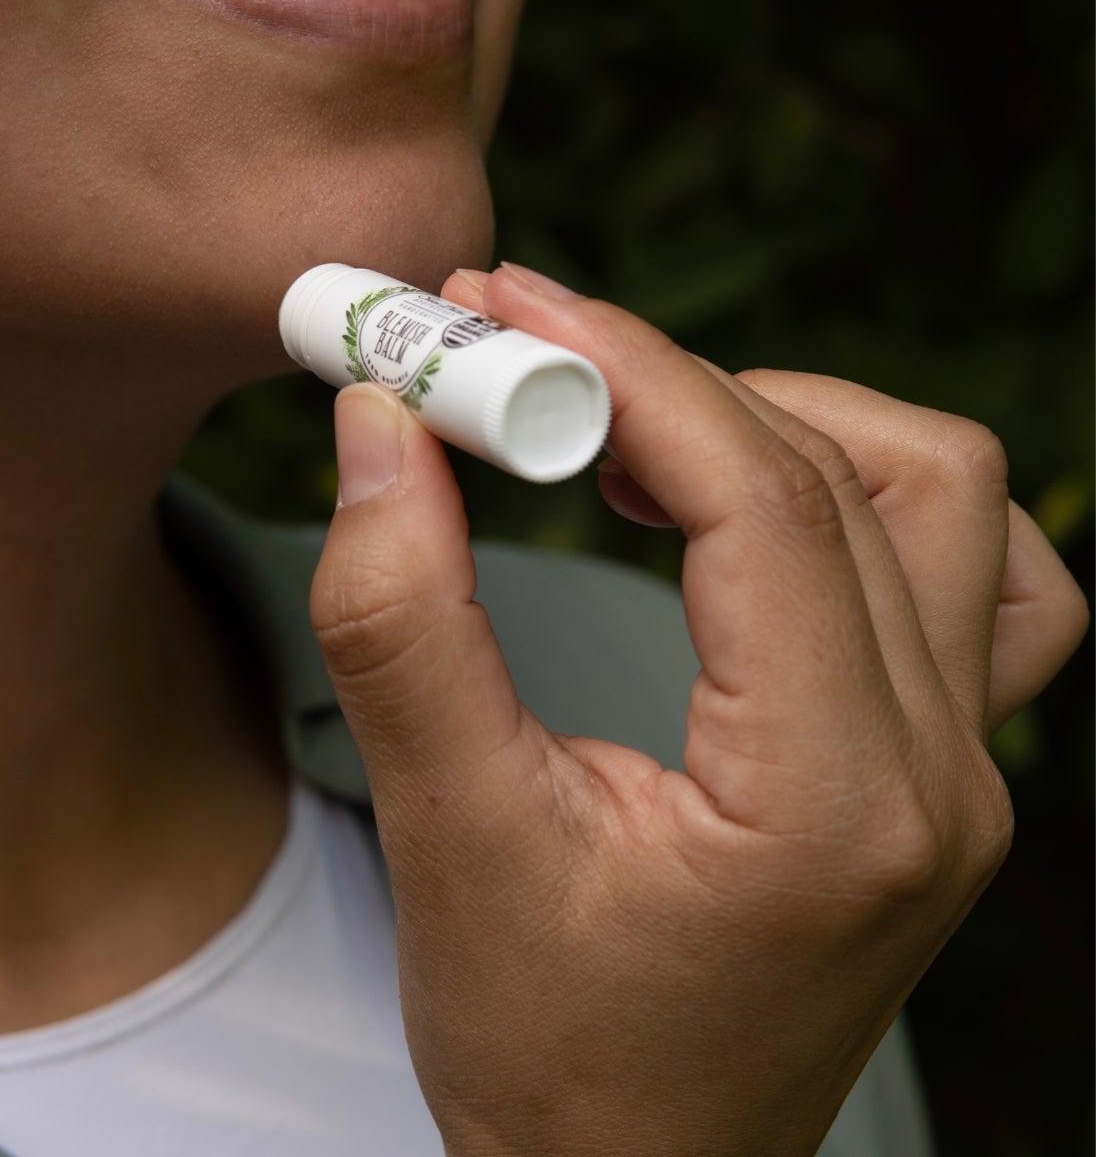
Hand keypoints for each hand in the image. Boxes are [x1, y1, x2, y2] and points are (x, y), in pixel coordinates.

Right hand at [309, 265, 1087, 1156]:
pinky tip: (748, 504)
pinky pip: (975, 563)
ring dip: (780, 421)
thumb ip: (401, 621)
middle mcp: (942, 773)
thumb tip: (385, 425)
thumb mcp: (446, 838)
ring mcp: (967, 765)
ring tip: (625, 433)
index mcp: (837, 803)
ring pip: (938, 488)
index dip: (625, 370)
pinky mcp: (946, 759)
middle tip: (514, 355)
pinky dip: (865, 490)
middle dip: (661, 379)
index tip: (499, 308)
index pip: (762, 501)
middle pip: (838, 470)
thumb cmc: (548, 1052)